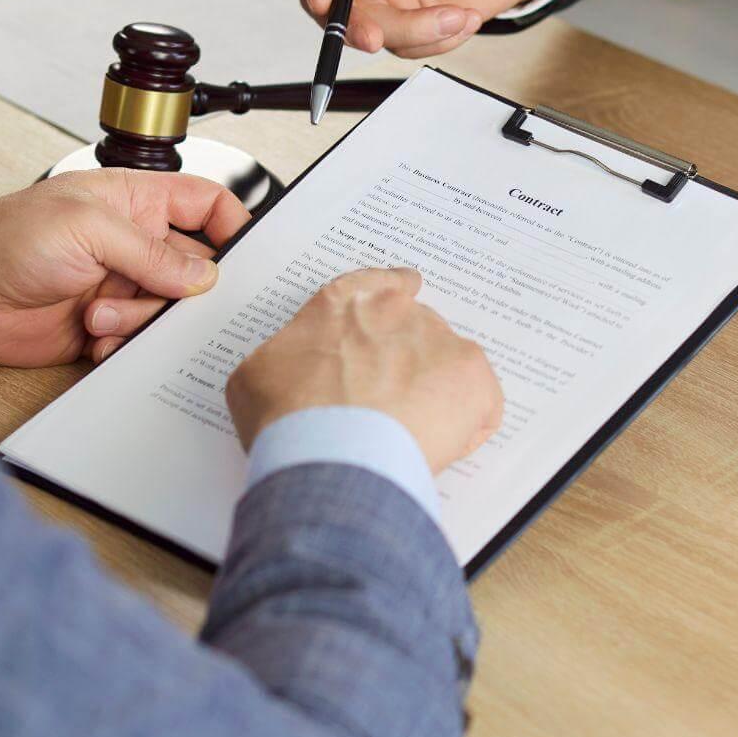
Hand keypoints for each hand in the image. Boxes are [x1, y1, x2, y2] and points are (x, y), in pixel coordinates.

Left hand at [0, 170, 249, 366]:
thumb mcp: (87, 228)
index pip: (205, 204)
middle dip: (187, 291)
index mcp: (134, 202)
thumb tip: (202, 276)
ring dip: (140, 318)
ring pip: (167, 311)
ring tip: (98, 313)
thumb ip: (151, 251)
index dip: (233, 225)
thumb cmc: (7, 238)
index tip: (249, 255)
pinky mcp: (103, 325)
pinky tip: (94, 335)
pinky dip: (122, 344)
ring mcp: (119, 285)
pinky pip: (138, 341)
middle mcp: (132, 244)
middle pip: (195, 269)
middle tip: (169, 299)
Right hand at [225, 268, 504, 472]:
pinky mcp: (475, 381)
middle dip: (406, 366)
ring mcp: (441, 343)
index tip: (405, 295)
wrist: (328, 453)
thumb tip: (290, 375)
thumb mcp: (257, 376)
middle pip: (415, 333)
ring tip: (407, 438)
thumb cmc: (286, 417)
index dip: (393, 294)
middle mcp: (398, 312)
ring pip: (447, 371)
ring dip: (434, 397)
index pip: (379, 283)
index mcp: (346, 303)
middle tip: (385, 409)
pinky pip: (480, 406)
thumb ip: (286, 360)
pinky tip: (435, 450)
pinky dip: (464, 429)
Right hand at [301, 0, 556, 58]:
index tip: (324, 1)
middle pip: (338, 1)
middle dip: (356, 24)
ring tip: (462, 16)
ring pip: (374, 30)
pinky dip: (438, 41)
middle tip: (375, 38)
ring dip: (417, 33)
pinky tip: (466, 18)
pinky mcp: (409, 21)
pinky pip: (407, 46)